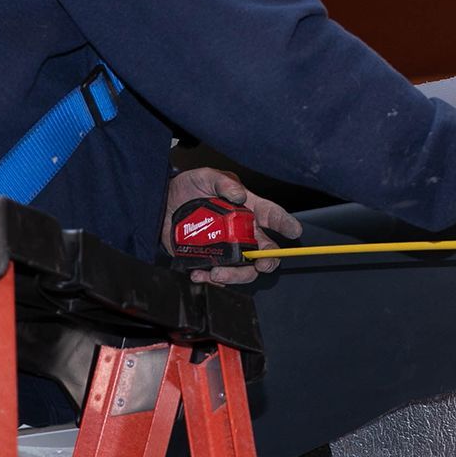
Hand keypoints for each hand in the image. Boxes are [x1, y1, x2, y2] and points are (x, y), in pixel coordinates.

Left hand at [161, 167, 301, 284]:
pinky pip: (217, 276)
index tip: (293, 231)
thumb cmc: (189, 186)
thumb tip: (240, 196)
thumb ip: (223, 182)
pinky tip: (199, 275)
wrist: (162, 202)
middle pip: (264, 251)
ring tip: (216, 274)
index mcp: (247, 208)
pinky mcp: (208, 259)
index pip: (271, 215)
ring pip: (244, 269)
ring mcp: (226, 247)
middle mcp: (241, 231)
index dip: (285, 223)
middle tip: (262, 263)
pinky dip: (210, 280)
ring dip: (235, 276)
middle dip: (268, 260)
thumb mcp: (206, 176)